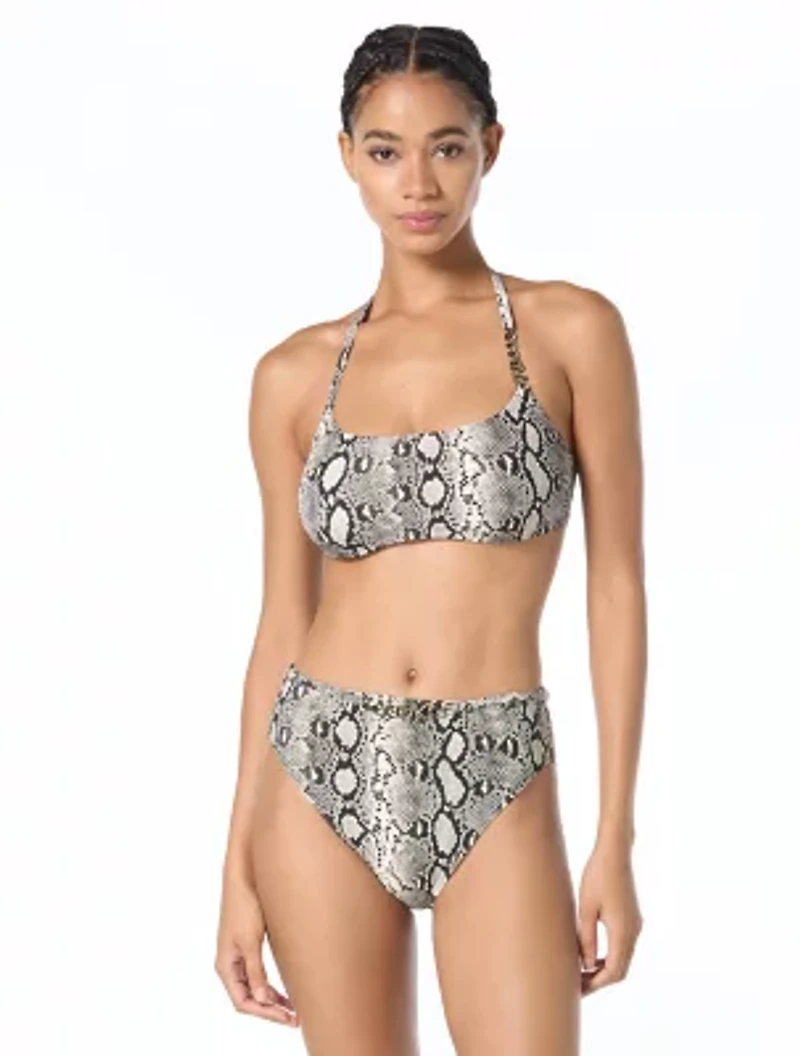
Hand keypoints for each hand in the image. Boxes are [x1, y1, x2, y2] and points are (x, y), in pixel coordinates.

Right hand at [215, 872, 299, 1027]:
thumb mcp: (251, 940)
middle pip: (248, 998)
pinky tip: (284, 991)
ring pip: (254, 988)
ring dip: (272, 1000)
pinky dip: (270, 986)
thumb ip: (256, 970)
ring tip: (294, 1009)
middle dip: (270, 1010)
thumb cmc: (245, 906)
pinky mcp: (249, 946)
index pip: (243, 1001)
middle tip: (294, 1018)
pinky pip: (258, 975)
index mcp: (225, 965)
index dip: (264, 1013)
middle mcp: (230, 964)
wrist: (244, 877)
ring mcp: (239, 956)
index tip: (286, 1018)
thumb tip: (263, 1000)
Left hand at [576, 839, 642, 995]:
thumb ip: (586, 938)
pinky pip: (622, 946)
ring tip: (580, 972)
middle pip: (620, 969)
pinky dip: (608, 956)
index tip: (577, 990)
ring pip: (622, 958)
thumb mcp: (586, 908)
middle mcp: (634, 931)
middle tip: (576, 985)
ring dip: (603, 968)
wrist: (615, 851)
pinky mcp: (631, 917)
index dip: (595, 984)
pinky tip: (590, 953)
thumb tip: (586, 965)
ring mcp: (635, 924)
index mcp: (624, 932)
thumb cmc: (597, 875)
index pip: (613, 972)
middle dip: (599, 980)